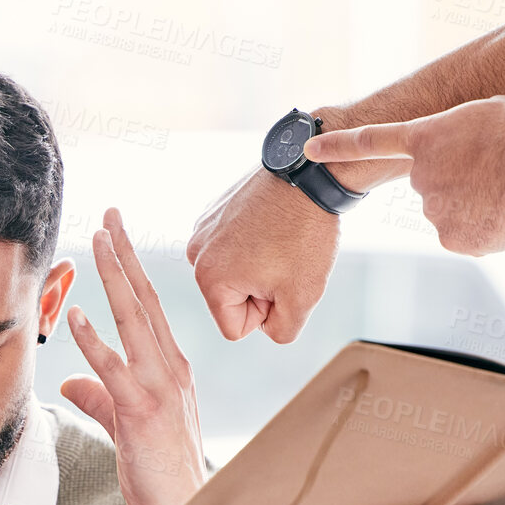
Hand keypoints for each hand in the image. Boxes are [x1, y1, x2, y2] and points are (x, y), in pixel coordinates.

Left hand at [61, 208, 208, 504]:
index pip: (147, 306)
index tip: (116, 234)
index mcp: (170, 367)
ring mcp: (159, 387)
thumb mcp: (125, 423)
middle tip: (111, 214)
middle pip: (144, 299)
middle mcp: (170, 368)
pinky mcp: (142, 411)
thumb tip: (70, 379)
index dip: (131, 267)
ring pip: (134, 320)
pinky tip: (76, 314)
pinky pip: (114, 368)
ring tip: (99, 241)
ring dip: (115, 278)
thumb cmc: (159, 470)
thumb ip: (98, 396)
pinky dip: (94, 341)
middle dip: (126, 254)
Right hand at [185, 165, 340, 342]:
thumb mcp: (302, 299)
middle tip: (283, 258)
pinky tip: (272, 224)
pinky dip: (254, 241)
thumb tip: (265, 326)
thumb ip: (280, 331)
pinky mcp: (214, 211)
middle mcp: (195, 254)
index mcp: (208, 280)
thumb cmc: (304, 236)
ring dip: (257, 265)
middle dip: (259, 289)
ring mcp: (202, 229)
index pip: (234, 329)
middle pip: (230, 300)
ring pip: (233, 273)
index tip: (281, 281)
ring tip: (279, 240)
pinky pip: (234, 246)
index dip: (266, 314)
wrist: (309, 173)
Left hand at [305, 96, 504, 254]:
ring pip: (453, 210)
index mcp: (426, 138)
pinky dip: (488, 229)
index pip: (371, 141)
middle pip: (434, 183)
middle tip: (495, 171)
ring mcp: (433, 210)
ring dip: (478, 204)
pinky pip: (468, 234)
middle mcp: (420, 176)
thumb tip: (461, 160)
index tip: (309, 148)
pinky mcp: (451, 239)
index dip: (338, 145)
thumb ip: (462, 134)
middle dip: (460, 181)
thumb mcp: (490, 113)